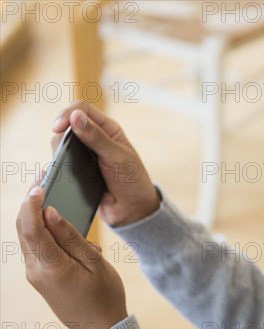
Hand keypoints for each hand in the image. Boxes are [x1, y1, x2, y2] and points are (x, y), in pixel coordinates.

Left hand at [16, 183, 127, 328]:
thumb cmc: (104, 295)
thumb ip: (71, 237)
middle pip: (23, 229)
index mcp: (52, 267)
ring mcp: (34, 274)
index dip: (32, 203)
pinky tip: (54, 218)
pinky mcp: (39, 276)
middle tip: (42, 178)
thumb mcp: (95, 262)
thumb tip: (51, 213)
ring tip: (47, 192)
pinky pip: (34, 246)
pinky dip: (40, 229)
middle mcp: (35, 271)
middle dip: (30, 203)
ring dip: (33, 214)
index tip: (39, 183)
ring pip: (26, 236)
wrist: (100, 327)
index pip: (32, 228)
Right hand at [52, 100, 159, 226]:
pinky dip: (60, 169)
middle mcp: (95, 138)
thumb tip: (75, 116)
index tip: (57, 127)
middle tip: (64, 155)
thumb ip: (96, 137)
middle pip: (66, 127)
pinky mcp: (78, 170)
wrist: (132, 210)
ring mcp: (85, 155)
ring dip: (60, 156)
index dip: (66, 114)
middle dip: (61, 138)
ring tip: (71, 169)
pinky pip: (61, 165)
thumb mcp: (116, 157)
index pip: (82, 109)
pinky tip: (63, 177)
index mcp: (108, 129)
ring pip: (61, 146)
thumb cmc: (132, 180)